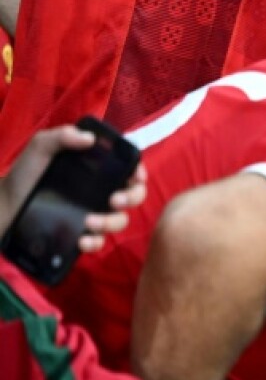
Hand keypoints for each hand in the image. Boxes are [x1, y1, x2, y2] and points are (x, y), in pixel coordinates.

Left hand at [0, 124, 147, 250]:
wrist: (5, 206)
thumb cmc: (25, 175)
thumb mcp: (40, 149)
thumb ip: (60, 137)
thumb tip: (89, 138)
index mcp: (96, 170)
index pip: (128, 168)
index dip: (138, 171)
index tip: (135, 176)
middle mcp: (100, 191)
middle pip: (134, 196)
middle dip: (131, 198)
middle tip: (114, 200)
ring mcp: (94, 214)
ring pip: (120, 221)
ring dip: (110, 222)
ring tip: (88, 222)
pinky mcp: (84, 235)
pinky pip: (100, 242)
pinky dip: (95, 242)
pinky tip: (82, 240)